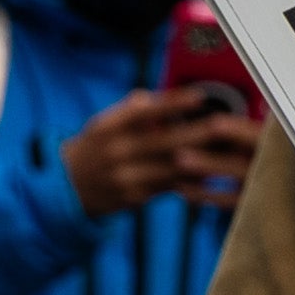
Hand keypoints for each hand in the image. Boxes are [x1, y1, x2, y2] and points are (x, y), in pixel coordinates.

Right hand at [64, 87, 256, 216]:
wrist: (67, 187)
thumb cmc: (96, 148)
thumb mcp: (103, 124)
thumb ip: (131, 111)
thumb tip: (156, 96)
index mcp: (108, 128)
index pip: (142, 112)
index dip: (172, 104)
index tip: (199, 97)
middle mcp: (116, 152)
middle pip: (164, 142)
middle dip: (198, 134)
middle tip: (226, 125)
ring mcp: (126, 177)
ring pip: (171, 168)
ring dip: (202, 160)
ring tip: (228, 149)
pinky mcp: (135, 198)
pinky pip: (169, 187)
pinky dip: (191, 180)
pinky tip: (212, 173)